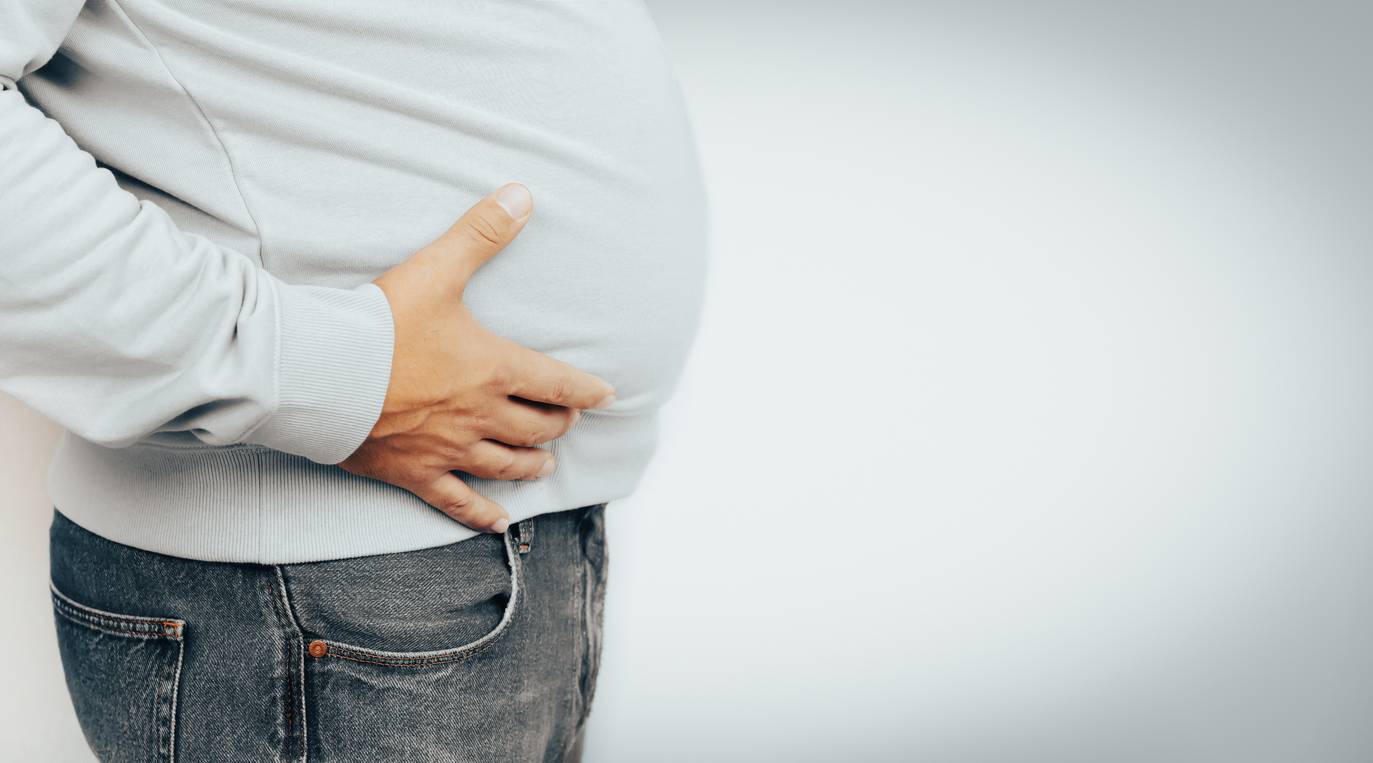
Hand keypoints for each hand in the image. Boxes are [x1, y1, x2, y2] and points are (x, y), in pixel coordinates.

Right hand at [339, 183, 614, 532]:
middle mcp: (480, 414)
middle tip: (566, 421)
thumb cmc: (378, 321)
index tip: (607, 395)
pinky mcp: (414, 473)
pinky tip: (500, 523)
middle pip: (537, 428)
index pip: (556, 383)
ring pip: (507, 465)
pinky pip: (457, 502)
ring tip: (544, 464)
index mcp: (493, 368)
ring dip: (531, 464)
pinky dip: (482, 514)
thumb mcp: (436, 269)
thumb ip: (482, 232)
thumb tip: (523, 193)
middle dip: (558, 424)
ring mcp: (449, 449)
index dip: (586, 390)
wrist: (320, 372)